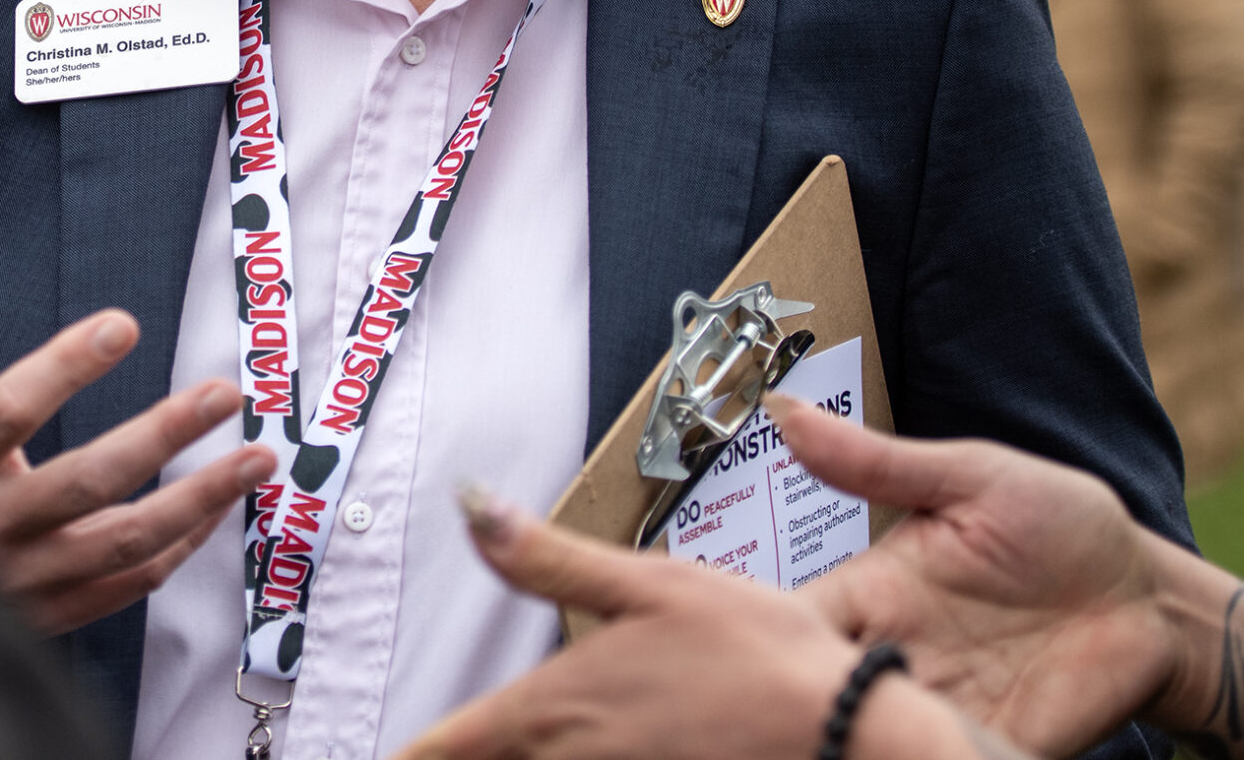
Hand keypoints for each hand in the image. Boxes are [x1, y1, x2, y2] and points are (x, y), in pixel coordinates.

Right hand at [0, 255, 276, 633]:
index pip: (6, 413)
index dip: (63, 368)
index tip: (123, 323)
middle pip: (85, 481)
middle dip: (163, 434)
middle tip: (224, 391)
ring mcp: (24, 577)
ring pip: (123, 540)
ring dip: (199, 499)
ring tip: (258, 456)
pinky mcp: (52, 610)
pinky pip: (129, 582)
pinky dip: (182, 546)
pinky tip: (219, 504)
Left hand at [395, 487, 876, 759]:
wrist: (855, 736)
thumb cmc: (763, 659)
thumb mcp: (649, 582)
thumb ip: (546, 558)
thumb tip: (471, 508)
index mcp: (551, 709)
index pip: (436, 750)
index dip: (408, 749)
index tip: (387, 744)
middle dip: (458, 752)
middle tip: (434, 737)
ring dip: (513, 759)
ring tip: (492, 740)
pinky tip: (588, 746)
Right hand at [775, 396, 1182, 756]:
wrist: (1155, 598)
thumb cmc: (1061, 524)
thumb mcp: (972, 478)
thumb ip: (878, 462)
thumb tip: (786, 411)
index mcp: (875, 592)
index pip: (794, 618)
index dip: (760, 636)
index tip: (737, 644)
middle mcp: (898, 656)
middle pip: (822, 689)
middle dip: (796, 704)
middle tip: (781, 708)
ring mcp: (947, 707)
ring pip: (875, 737)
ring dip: (856, 739)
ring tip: (848, 731)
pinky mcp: (1001, 747)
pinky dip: (928, 759)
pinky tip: (925, 748)